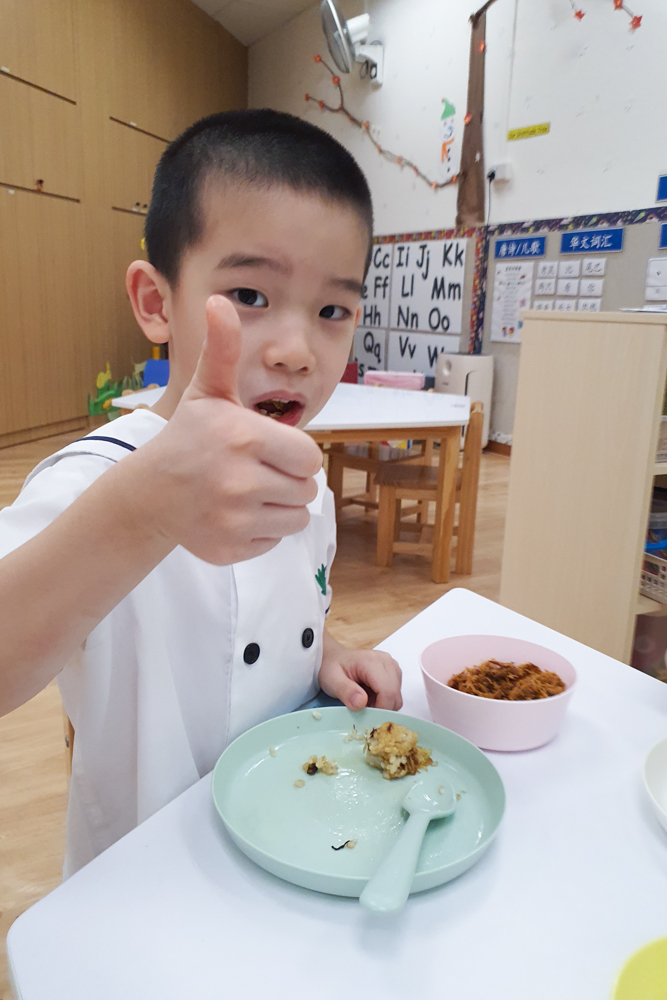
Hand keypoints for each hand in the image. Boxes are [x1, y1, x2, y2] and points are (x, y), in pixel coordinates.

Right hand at [129, 295, 322, 564]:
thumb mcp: (207, 392)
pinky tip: (235, 515)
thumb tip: (219, 301)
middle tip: (256, 471)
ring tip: (247, 492)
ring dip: (279, 507)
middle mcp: (239, 480)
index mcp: (243, 437)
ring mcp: (234, 519)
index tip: (268, 449)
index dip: (294, 454)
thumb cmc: (188, 438)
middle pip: (306, 490)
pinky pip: (274, 542)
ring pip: (296, 518)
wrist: (149, 493)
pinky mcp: (230, 549)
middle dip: (288, 480)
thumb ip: (223, 350)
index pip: (310, 457)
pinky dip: (261, 532)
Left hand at [319, 631, 401, 710]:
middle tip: (363, 710)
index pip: (387, 691)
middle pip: (395, 696)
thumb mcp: (331, 680)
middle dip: (381, 709)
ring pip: (396, 697)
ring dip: (382, 706)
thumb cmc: (331, 668)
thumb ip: (345, 691)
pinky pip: (395, 695)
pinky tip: (370, 697)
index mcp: (372, 662)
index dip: (380, 710)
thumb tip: (361, 703)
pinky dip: (384, 701)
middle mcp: (387, 662)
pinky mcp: (394, 673)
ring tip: (365, 702)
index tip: (366, 718)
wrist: (333, 658)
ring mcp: (392, 667)